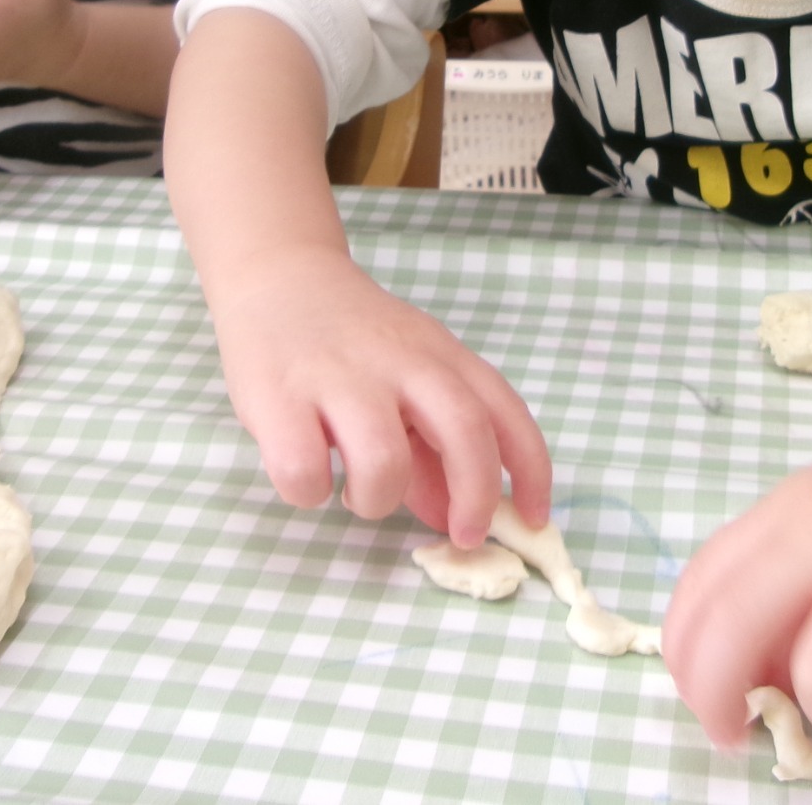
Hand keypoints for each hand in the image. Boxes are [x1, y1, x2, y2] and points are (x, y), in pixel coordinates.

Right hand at [209, 245, 551, 548]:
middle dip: (475, 497)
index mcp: (439, 356)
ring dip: (377, 500)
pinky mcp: (278, 396)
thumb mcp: (405, 378)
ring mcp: (338, 377)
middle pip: (464, 431)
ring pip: (383, 463)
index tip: (534, 518)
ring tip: (357, 492)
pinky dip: (310, 492)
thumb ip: (431, 447)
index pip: (505, 412)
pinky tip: (308, 476)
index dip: (532, 472)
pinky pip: (303, 470)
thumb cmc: (349, 341)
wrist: (277, 276)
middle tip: (464, 536)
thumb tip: (452, 517)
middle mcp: (398, 361)